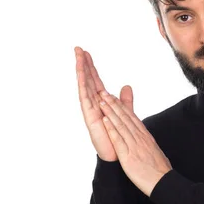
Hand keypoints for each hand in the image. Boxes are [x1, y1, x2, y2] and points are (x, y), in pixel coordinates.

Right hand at [74, 46, 133, 161]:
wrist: (118, 154)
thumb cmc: (118, 136)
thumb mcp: (125, 113)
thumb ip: (125, 100)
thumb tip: (126, 86)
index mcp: (101, 101)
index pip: (95, 79)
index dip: (91, 66)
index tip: (86, 52)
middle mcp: (94, 103)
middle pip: (87, 79)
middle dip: (82, 64)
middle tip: (78, 48)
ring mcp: (91, 109)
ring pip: (84, 86)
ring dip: (81, 71)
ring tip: (78, 57)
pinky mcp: (90, 117)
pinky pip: (85, 98)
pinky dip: (83, 86)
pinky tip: (81, 75)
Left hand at [97, 91, 172, 195]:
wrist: (164, 183)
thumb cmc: (159, 171)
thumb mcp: (154, 152)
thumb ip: (147, 143)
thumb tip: (145, 139)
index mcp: (146, 137)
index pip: (132, 118)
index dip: (121, 106)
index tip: (114, 97)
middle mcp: (140, 138)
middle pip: (125, 117)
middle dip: (114, 104)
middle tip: (104, 92)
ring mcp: (135, 146)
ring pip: (121, 125)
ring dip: (110, 112)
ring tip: (101, 101)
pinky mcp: (129, 156)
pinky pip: (119, 140)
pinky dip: (111, 129)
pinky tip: (105, 121)